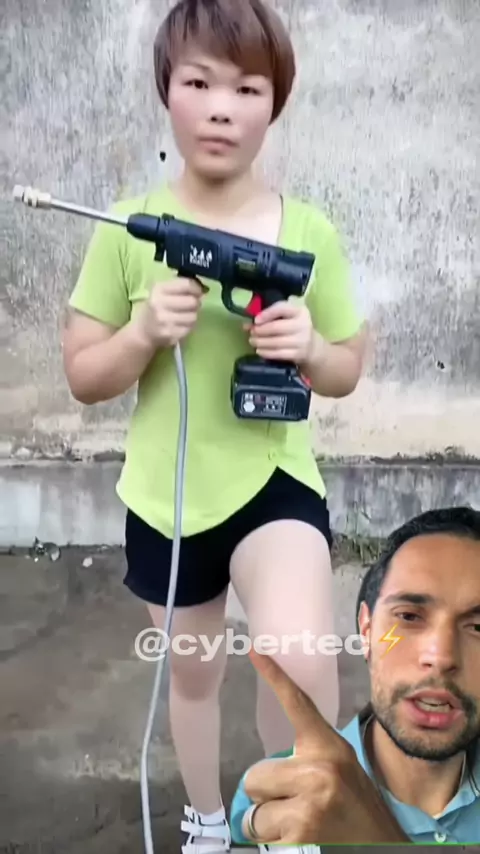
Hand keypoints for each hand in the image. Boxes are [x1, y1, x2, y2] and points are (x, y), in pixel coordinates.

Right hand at [134, 278, 206, 347]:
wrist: (143, 331)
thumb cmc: (156, 307)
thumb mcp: (162, 291)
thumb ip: (180, 286)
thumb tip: (203, 289)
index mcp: (158, 289)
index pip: (186, 285)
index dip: (196, 288)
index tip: (198, 292)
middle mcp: (159, 303)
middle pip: (192, 301)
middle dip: (196, 303)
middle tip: (192, 305)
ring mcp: (164, 320)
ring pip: (193, 316)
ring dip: (193, 316)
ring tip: (186, 315)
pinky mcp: (169, 334)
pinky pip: (189, 328)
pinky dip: (189, 326)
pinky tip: (181, 325)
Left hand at [242, 649, 408, 844]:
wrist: (384, 847)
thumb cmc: (357, 811)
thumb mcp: (342, 771)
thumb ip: (310, 759)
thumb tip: (266, 769)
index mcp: (329, 748)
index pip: (297, 705)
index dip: (274, 677)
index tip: (255, 652)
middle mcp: (319, 769)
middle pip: (254, 776)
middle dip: (267, 796)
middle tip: (294, 806)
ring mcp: (309, 801)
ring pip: (254, 810)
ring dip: (268, 822)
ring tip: (299, 825)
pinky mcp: (300, 831)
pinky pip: (261, 834)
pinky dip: (274, 843)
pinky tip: (300, 841)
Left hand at [244, 302, 315, 363]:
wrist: (311, 346)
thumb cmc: (293, 328)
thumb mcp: (286, 317)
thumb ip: (268, 317)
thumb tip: (246, 325)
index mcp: (299, 311)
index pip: (282, 308)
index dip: (267, 314)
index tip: (255, 320)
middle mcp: (303, 324)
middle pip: (276, 327)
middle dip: (260, 331)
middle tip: (252, 333)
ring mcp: (302, 341)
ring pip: (276, 342)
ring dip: (261, 342)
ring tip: (253, 341)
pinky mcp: (298, 354)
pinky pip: (279, 354)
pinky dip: (266, 352)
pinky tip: (259, 351)